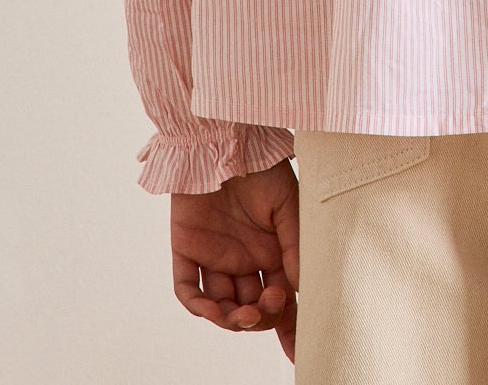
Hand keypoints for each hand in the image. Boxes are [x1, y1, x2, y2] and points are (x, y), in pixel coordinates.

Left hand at [170, 157, 300, 360]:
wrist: (225, 136)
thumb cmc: (262, 163)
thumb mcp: (289, 204)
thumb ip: (294, 246)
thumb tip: (301, 289)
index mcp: (273, 250)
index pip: (283, 299)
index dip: (290, 326)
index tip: (298, 351)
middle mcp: (244, 259)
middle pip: (254, 307)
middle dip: (263, 315)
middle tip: (270, 302)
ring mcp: (215, 256)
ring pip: (221, 306)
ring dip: (233, 319)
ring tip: (243, 313)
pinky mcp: (187, 249)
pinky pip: (187, 288)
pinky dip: (198, 306)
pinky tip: (210, 310)